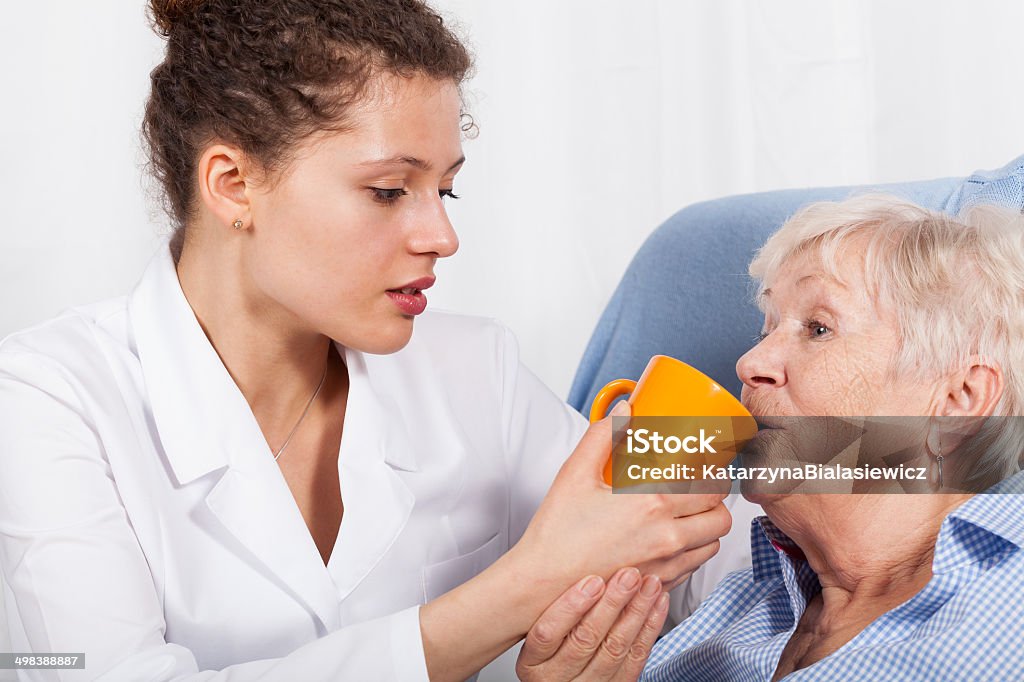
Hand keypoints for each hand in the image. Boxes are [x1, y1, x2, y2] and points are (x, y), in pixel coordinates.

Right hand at [513, 401, 731, 595]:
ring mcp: (665, 566)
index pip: (711, 489)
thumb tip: (624, 411)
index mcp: (652, 505)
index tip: (706, 469)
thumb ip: (603, 436)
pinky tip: (667, 540)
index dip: (714, 476)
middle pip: (720, 518)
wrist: (542, 583)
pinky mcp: (658, 586)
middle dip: (715, 502)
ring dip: (706, 529)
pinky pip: (693, 569)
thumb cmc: (557, 532)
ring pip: (712, 546)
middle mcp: (667, 538)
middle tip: (699, 490)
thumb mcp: (576, 474)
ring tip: (686, 515)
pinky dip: (690, 553)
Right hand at [516, 568, 669, 680]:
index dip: (570, 607)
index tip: (592, 581)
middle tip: (629, 575)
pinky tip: (657, 604)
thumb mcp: (535, 626)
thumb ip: (547, 601)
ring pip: (615, 648)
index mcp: (533, 663)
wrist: (565, 679)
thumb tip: (566, 551)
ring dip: (636, 612)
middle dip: (612, 603)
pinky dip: (650, 628)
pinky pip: (636, 659)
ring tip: (649, 584)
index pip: (547, 634)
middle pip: (585, 639)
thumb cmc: (549, 647)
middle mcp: (557, 677)